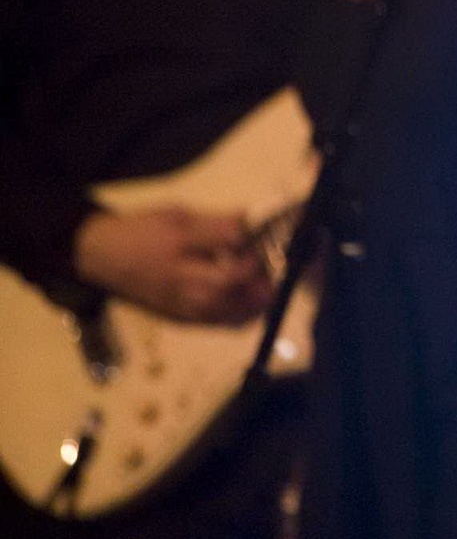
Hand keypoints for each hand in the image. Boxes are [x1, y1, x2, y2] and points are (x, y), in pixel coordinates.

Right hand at [73, 206, 271, 323]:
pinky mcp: (180, 319)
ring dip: (256, 298)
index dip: (253, 237)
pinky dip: (243, 315)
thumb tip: (257, 221)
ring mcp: (179, 303)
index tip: (270, 231)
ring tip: (270, 283)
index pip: (225, 239)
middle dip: (258, 273)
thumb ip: (218, 222)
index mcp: (177, 243)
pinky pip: (219, 323)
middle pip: (226, 282)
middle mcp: (178, 278)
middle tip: (274, 261)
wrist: (101, 258)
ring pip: (226, 309)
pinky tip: (255, 301)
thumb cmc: (142, 230)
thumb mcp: (178, 214)